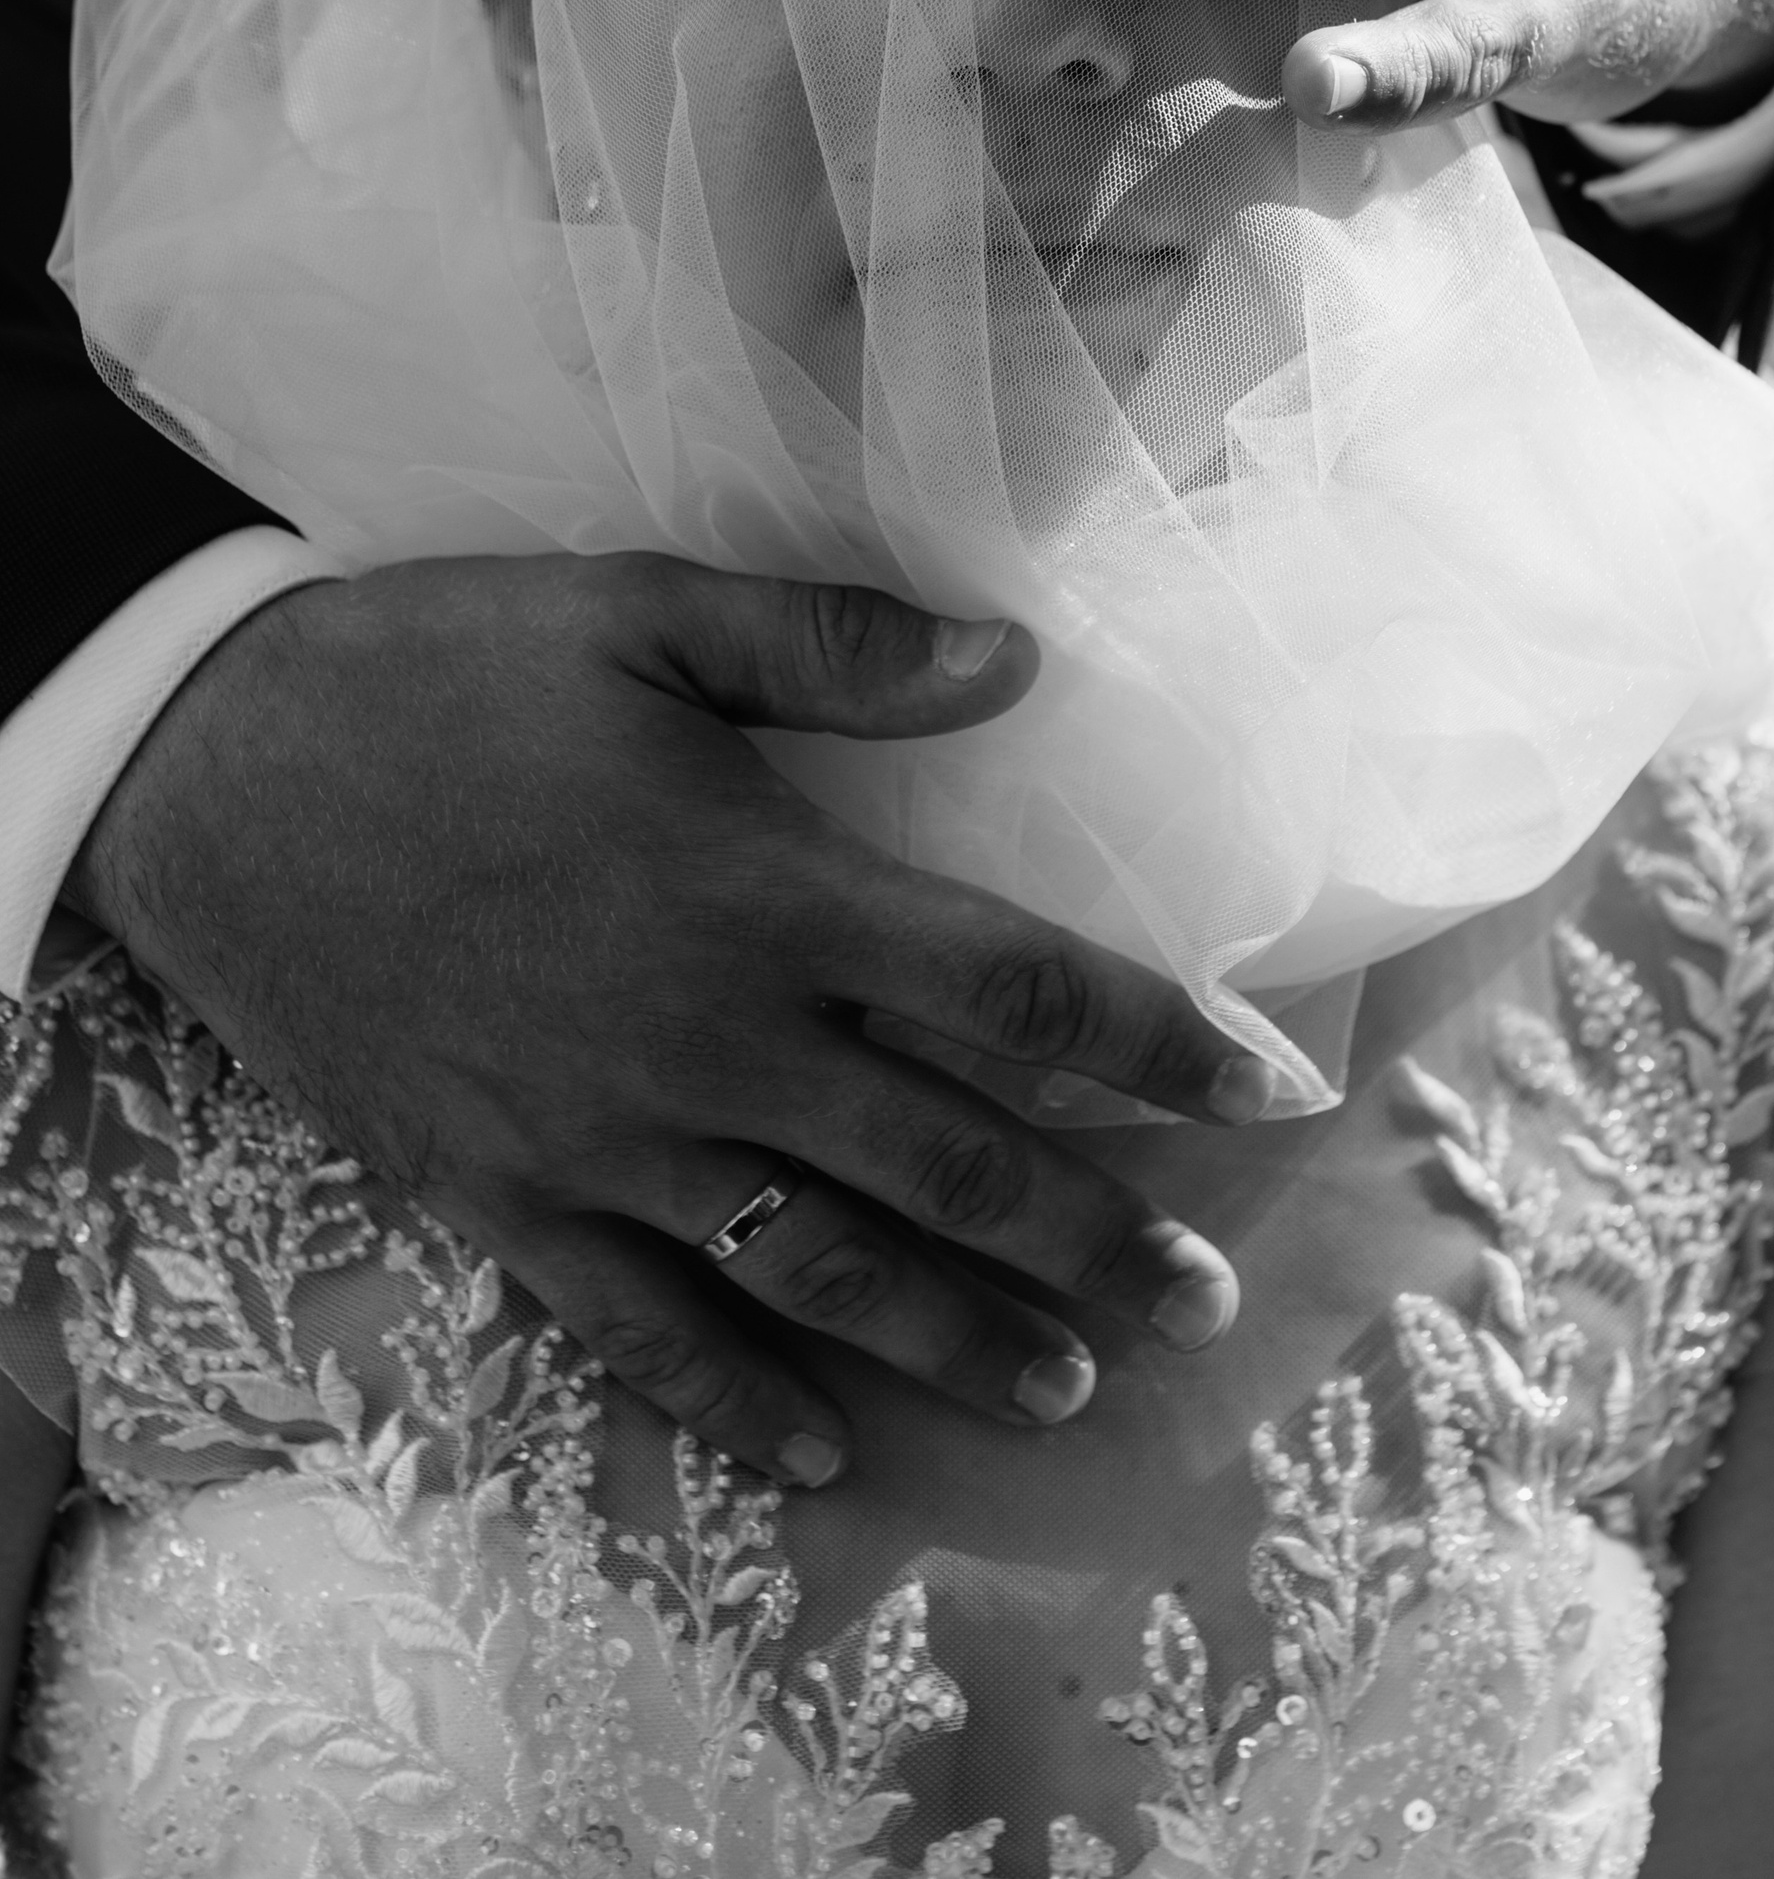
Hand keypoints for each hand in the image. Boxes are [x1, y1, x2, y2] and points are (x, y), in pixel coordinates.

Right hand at [67, 554, 1272, 1483]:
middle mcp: (711, 1041)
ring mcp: (605, 1140)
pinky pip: (638, 1330)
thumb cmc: (435, 679)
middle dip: (1091, 1230)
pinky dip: (732, 1402)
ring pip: (822, 1268)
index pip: (1010, 985)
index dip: (1150, 1039)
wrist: (215, 781)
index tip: (1260, 1085)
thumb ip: (834, 644)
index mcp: (767, 893)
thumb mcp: (637, 615)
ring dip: (958, 1334)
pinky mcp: (504, 1197)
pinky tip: (816, 1458)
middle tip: (1198, 1296)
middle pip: (948, 1160)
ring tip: (1069, 1381)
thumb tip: (1017, 655)